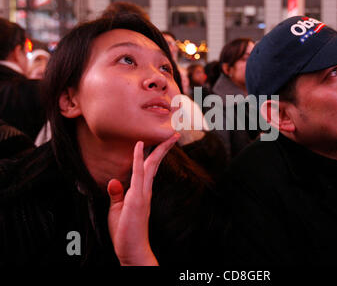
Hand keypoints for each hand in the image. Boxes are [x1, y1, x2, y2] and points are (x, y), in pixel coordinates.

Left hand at [107, 133, 179, 265]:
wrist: (132, 250)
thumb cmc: (125, 232)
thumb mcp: (117, 210)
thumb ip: (117, 194)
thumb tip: (114, 180)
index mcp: (141, 192)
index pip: (149, 168)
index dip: (155, 154)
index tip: (162, 141)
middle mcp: (145, 190)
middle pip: (155, 163)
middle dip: (164, 147)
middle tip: (174, 133)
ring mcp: (142, 194)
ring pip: (150, 165)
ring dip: (158, 149)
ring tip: (167, 136)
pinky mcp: (136, 199)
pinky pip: (138, 174)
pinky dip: (138, 158)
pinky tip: (139, 146)